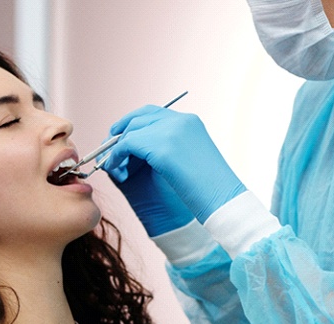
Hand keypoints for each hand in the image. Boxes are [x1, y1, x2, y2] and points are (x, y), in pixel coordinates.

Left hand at [104, 106, 245, 223]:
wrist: (223, 200)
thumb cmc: (211, 189)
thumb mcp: (192, 160)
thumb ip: (172, 149)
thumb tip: (147, 152)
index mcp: (190, 122)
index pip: (155, 113)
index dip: (136, 123)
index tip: (123, 136)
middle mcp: (179, 121)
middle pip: (140, 117)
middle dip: (122, 131)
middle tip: (110, 147)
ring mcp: (170, 131)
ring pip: (131, 131)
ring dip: (117, 147)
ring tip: (112, 163)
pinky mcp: (160, 146)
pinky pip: (126, 145)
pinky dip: (116, 156)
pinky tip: (115, 169)